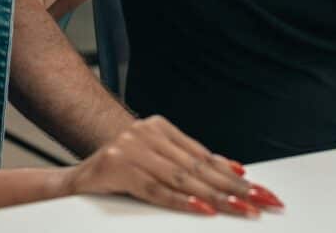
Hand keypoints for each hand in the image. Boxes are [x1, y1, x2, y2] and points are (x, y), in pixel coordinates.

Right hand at [57, 115, 284, 216]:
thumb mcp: (153, 161)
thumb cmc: (118, 173)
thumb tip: (233, 172)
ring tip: (241, 209)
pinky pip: (156, 189)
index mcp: (159, 127)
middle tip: (261, 202)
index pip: (204, 155)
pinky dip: (181, 200)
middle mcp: (146, 133)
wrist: (74, 180)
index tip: (259, 189)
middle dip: (234, 188)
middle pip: (198, 167)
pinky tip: (202, 208)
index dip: (232, 174)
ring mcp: (131, 148)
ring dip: (216, 197)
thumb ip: (185, 164)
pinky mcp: (117, 167)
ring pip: (182, 178)